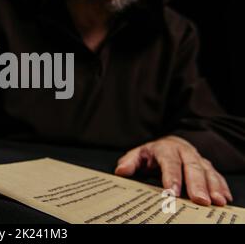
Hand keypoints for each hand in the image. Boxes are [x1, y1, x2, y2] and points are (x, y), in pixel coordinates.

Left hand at [115, 136, 232, 206]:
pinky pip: (217, 175)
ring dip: (213, 186)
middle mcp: (184, 152)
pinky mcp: (207, 166)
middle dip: (196, 184)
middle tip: (200, 200)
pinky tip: (224, 198)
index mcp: (165, 149)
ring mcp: (198, 159)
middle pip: (192, 167)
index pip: (169, 163)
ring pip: (207, 171)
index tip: (172, 192)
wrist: (171, 143)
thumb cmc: (152, 153)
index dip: (171, 177)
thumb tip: (121, 171)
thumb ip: (130, 162)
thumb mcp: (138, 154)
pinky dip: (222, 186)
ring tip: (216, 201)